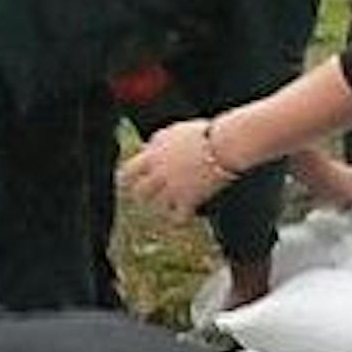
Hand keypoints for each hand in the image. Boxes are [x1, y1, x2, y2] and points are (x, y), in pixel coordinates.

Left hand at [120, 114, 238, 219]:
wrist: (225, 143)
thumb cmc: (203, 134)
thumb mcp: (173, 132)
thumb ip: (156, 142)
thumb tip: (145, 149)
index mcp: (152, 155)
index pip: (126, 172)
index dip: (126, 180)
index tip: (130, 185)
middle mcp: (158, 172)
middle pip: (139, 193)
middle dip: (145, 195)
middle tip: (153, 197)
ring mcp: (172, 187)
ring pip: (157, 206)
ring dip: (164, 206)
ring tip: (174, 205)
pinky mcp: (189, 199)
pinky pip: (177, 218)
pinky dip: (180, 219)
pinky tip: (187, 214)